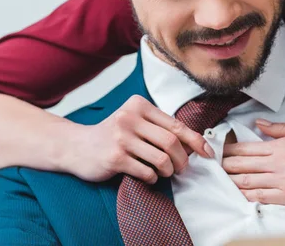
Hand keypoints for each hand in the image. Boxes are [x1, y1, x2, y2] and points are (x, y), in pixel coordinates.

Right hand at [64, 95, 213, 183]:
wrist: (76, 146)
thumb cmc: (113, 135)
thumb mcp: (135, 122)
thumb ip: (160, 127)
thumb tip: (195, 143)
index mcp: (139, 105)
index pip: (176, 124)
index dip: (196, 141)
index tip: (208, 153)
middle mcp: (130, 118)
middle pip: (171, 142)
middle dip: (183, 160)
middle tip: (182, 168)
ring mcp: (121, 138)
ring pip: (162, 159)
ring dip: (169, 171)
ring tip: (166, 172)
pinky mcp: (114, 158)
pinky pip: (147, 172)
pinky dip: (153, 178)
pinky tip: (149, 177)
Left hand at [222, 120, 284, 206]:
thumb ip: (281, 129)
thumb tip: (259, 124)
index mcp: (282, 146)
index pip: (246, 148)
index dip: (229, 149)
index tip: (219, 149)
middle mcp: (279, 165)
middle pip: (242, 166)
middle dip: (225, 166)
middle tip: (214, 166)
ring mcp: (284, 184)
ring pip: (248, 184)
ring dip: (231, 182)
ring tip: (220, 181)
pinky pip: (262, 200)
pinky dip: (247, 198)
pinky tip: (238, 196)